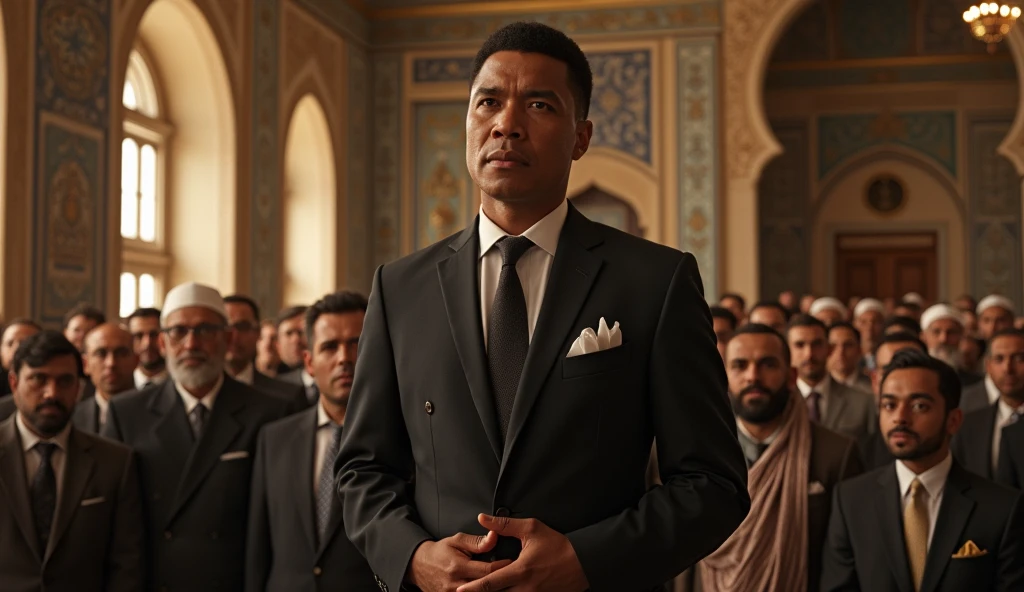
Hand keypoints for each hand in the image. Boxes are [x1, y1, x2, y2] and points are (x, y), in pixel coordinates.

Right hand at [406, 531, 511, 591]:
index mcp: (458, 567)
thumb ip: (477, 542)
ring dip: (493, 589)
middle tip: (515, 576)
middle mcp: (455, 584)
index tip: (514, 562)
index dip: (503, 567)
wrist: (419, 566)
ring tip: (505, 584)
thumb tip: (494, 536)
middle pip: (485, 588)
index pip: (487, 571)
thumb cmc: (440, 551)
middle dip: (501, 583)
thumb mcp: (457, 541)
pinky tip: (491, 588)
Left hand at [456, 514, 588, 591]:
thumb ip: (505, 525)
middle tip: (465, 591)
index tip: (460, 590)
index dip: (473, 588)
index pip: (490, 583)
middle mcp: (525, 589)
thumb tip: (483, 519)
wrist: (584, 562)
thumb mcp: (532, 529)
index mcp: (520, 571)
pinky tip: (504, 591)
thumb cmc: (558, 545)